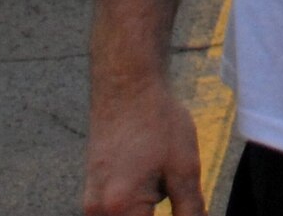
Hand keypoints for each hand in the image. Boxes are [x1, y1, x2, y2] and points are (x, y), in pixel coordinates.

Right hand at [82, 74, 205, 215]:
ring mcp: (91, 202)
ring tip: (163, 182)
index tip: (185, 208)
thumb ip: (191, 212)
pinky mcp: (92, 191)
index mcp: (121, 209)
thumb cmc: (157, 119)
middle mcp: (97, 211)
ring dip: (146, 214)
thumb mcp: (185, 168)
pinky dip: (137, 209)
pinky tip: (152, 181)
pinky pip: (116, 213)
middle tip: (176, 194)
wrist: (127, 80)